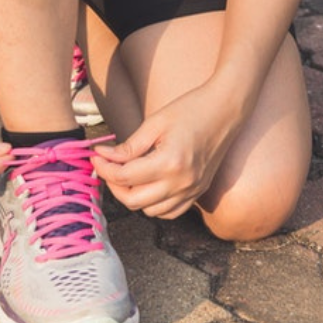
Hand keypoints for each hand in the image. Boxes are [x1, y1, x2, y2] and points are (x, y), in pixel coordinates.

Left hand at [92, 84, 242, 218]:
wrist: (226, 110)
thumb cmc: (190, 110)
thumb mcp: (154, 123)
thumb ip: (129, 146)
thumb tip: (104, 156)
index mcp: (169, 163)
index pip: (124, 177)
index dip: (104, 168)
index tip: (96, 156)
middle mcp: (182, 183)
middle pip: (133, 200)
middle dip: (114, 185)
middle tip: (108, 167)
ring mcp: (192, 191)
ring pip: (150, 211)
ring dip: (133, 196)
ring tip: (127, 175)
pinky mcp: (198, 193)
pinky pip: (169, 212)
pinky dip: (153, 205)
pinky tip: (147, 186)